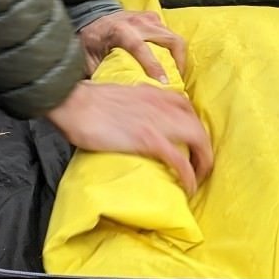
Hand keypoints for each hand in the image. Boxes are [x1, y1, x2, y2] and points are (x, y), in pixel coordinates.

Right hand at [46, 81, 212, 194]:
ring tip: (199, 177)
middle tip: (200, 164)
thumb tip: (134, 117)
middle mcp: (161, 104)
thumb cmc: (87, 100)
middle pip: (198, 124)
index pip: (186, 105)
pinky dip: (189, 174)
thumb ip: (134, 102)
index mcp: (153, 92)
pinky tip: (190, 186)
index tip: (189, 140)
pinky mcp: (149, 139)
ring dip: (203, 160)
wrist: (73, 102)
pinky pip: (179, 160)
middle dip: (204, 146)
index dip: (193, 124)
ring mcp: (157, 122)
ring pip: (198, 139)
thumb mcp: (120, 94)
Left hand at [78, 9, 187, 82]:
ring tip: (176, 73)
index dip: (154, 66)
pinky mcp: (153, 18)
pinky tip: (170, 61)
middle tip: (177, 80)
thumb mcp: (89, 56)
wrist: (94, 14)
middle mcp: (138, 23)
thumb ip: (100, 74)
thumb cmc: (92, 37)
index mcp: (120, 31)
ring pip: (174, 37)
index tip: (164, 83)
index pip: (140, 48)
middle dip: (179, 61)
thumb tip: (110, 96)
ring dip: (179, 56)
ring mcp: (148, 18)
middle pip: (170, 40)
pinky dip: (173, 48)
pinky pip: (170, 33)